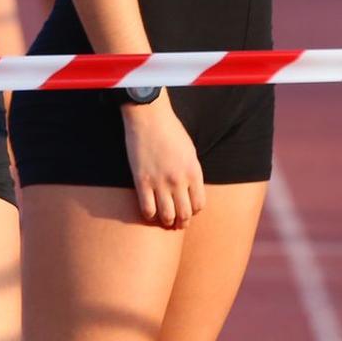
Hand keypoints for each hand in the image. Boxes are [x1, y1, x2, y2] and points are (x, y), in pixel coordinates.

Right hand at [120, 96, 206, 229]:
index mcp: (194, 172)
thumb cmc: (170, 130)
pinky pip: (147, 209)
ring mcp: (160, 182)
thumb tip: (189, 191)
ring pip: (167, 215)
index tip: (188, 211)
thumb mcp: (190, 151)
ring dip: (167, 222)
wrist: (149, 117)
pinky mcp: (142, 181)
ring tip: (164, 220)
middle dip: (181, 222)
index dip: (194, 211)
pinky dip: (149, 215)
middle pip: (184, 214)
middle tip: (177, 223)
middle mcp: (179, 180)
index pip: (199, 205)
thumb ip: (191, 172)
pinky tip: (149, 212)